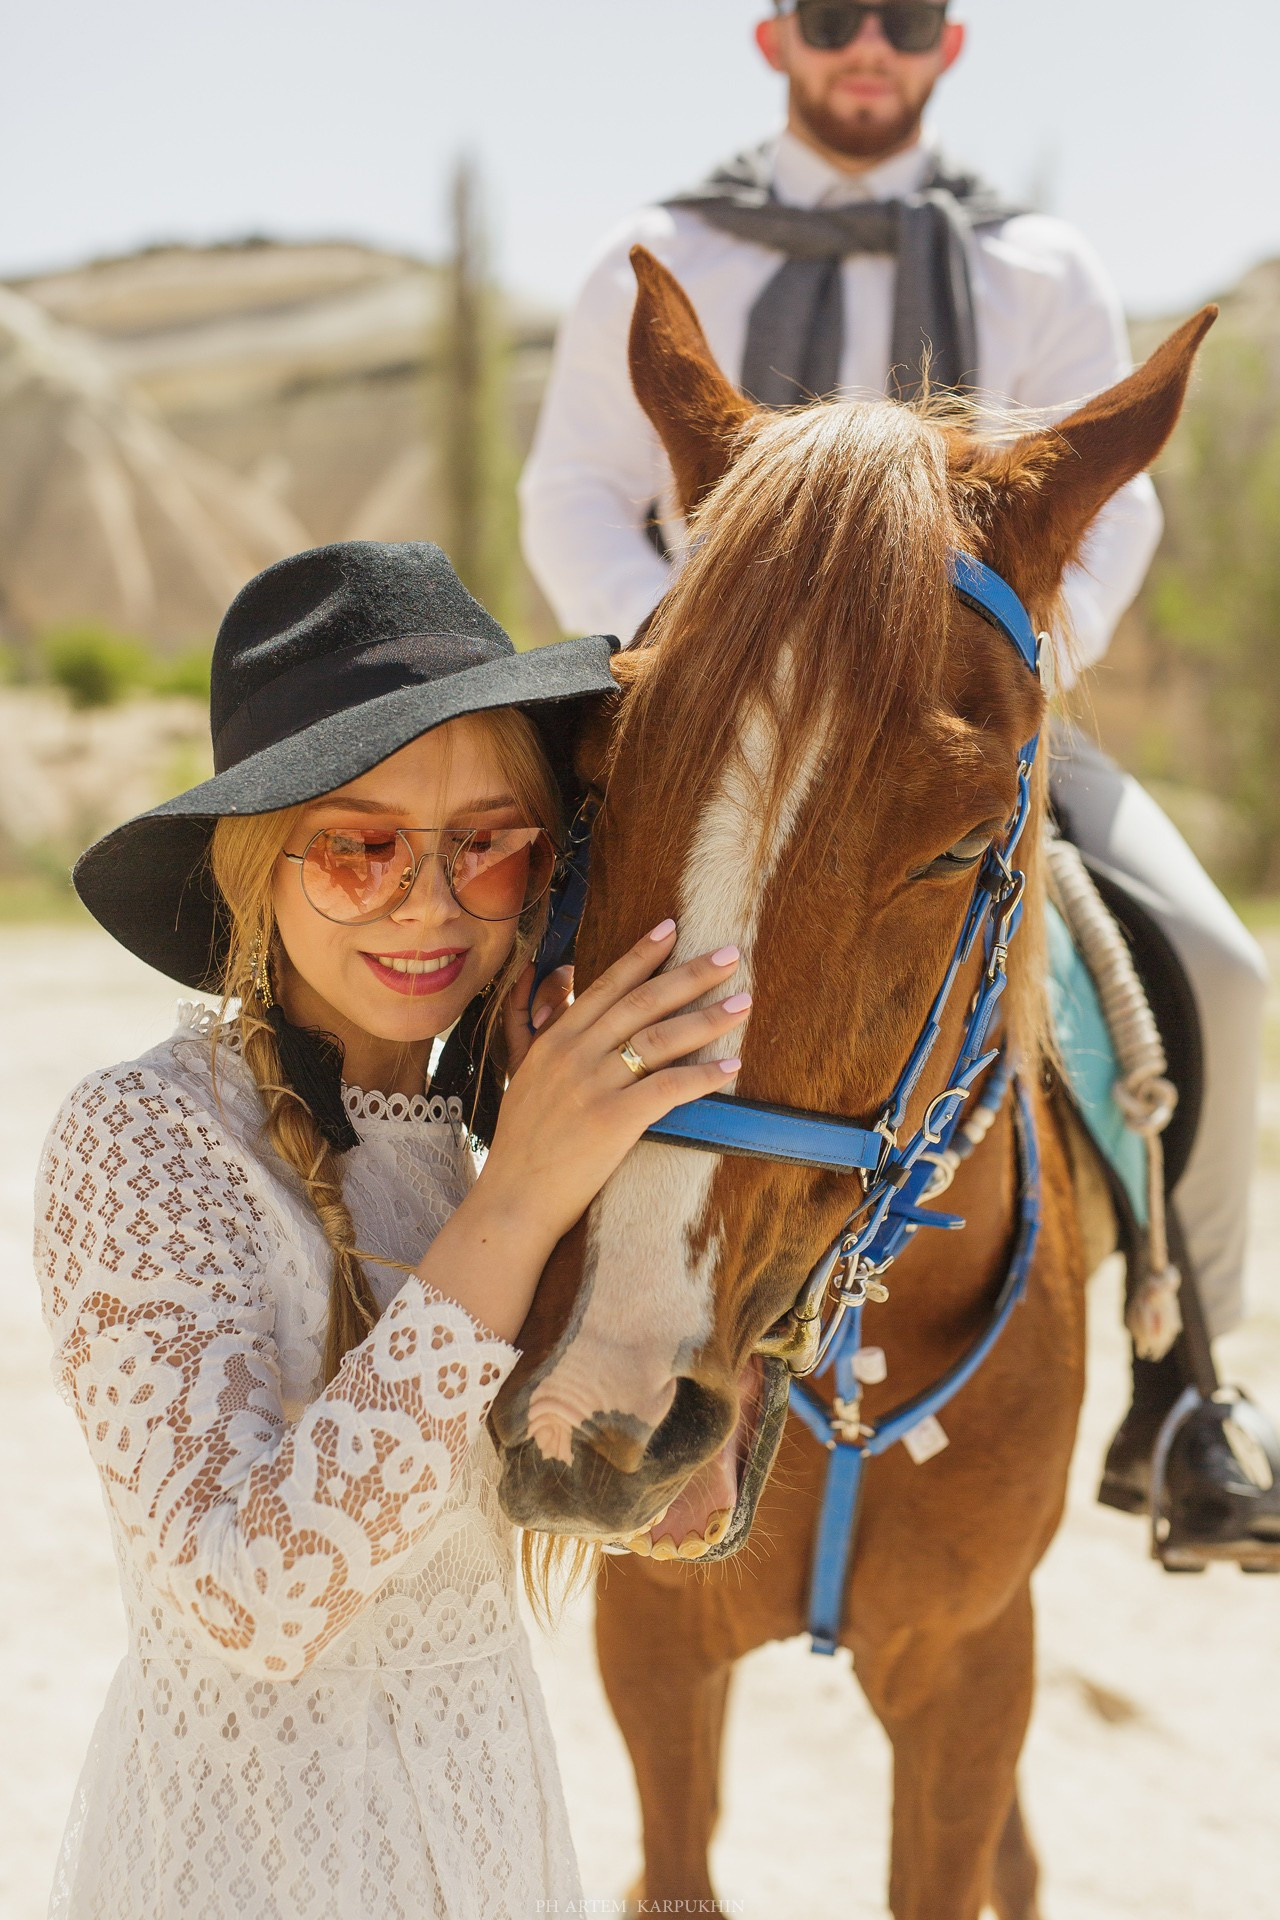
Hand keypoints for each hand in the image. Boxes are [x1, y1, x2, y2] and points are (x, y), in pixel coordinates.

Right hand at [474, 920, 748, 1255]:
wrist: (513, 1199)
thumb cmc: (522, 1142)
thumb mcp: (520, 1071)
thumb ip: (534, 1023)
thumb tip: (553, 977)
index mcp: (556, 1039)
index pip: (607, 985)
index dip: (643, 954)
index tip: (673, 928)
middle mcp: (574, 1053)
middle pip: (643, 1002)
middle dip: (690, 974)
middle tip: (729, 954)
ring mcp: (593, 1085)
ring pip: (661, 1038)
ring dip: (708, 1018)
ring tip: (742, 1002)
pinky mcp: (613, 1120)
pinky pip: (669, 1087)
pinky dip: (704, 1075)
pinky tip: (732, 1065)